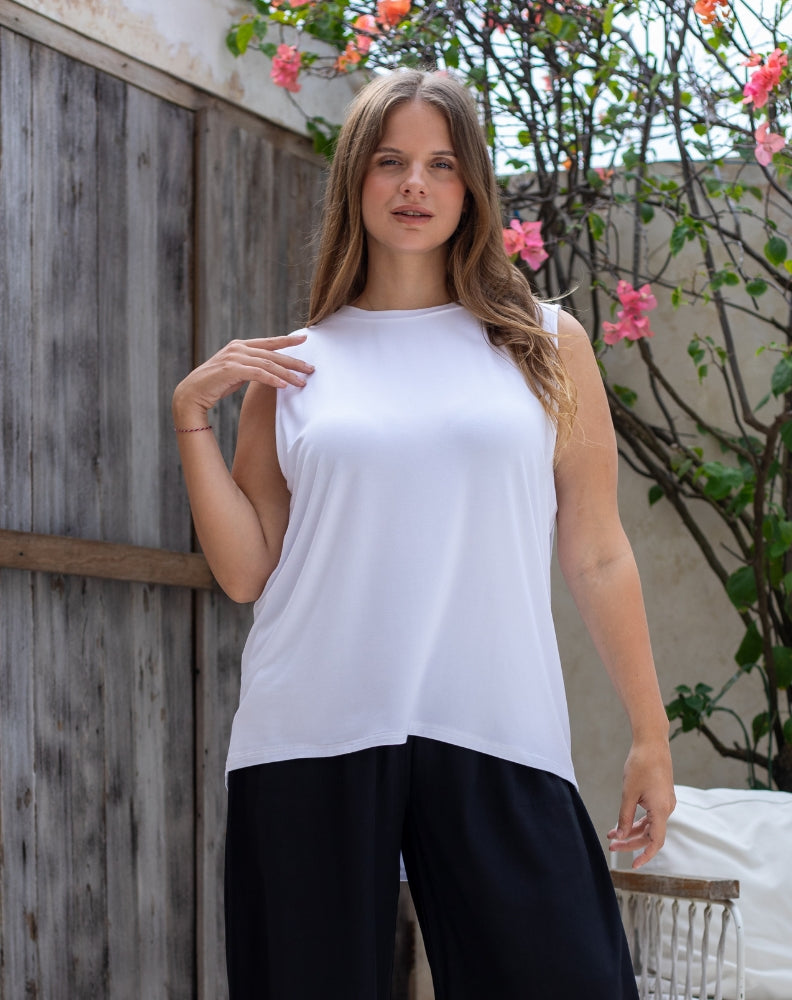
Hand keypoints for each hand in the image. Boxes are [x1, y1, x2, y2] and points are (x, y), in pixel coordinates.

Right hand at [172, 334, 313, 420]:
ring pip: (268, 364)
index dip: (287, 340)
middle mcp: (238, 348)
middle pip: (273, 353)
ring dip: (287, 373)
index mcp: (240, 346)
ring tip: (302, 382)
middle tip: (311, 369)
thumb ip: (251, 367)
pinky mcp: (231, 370)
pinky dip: (272, 379)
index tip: (305, 338)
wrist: (191, 393)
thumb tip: (270, 371)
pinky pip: (258, 374)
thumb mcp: (237, 373)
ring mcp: (234, 357)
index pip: (269, 342)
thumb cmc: (215, 385)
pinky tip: (284, 386)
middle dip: (294, 361)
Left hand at [607, 738, 674, 868]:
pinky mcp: (661, 796)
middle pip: (650, 834)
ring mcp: (665, 802)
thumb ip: (625, 816)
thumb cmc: (640, 765)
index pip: (655, 841)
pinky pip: (650, 815)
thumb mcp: (628, 793)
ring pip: (649, 825)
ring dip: (632, 831)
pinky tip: (622, 822)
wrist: (652, 743)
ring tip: (612, 834)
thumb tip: (620, 835)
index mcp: (661, 810)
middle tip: (611, 845)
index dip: (645, 855)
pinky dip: (637, 820)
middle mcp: (667, 809)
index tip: (633, 865)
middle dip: (631, 842)